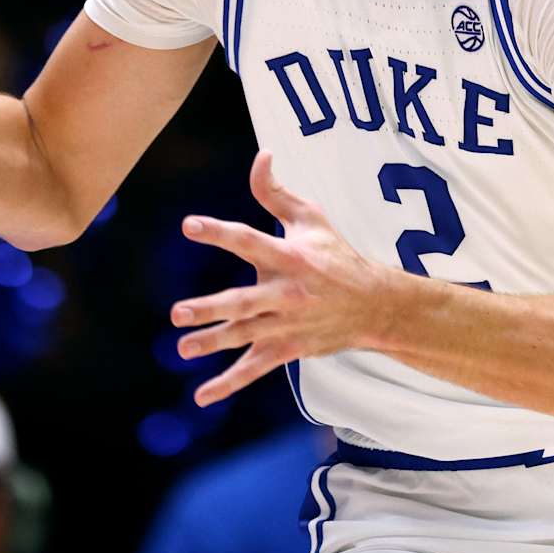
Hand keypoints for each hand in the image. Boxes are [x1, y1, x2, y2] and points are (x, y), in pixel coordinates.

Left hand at [172, 151, 389, 405]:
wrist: (375, 306)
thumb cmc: (336, 257)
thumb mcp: (311, 219)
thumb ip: (277, 193)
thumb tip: (261, 156)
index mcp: (291, 258)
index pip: (249, 241)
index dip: (219, 232)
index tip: (189, 225)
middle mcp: (287, 293)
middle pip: (244, 301)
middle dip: (211, 308)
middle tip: (178, 312)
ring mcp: (286, 325)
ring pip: (244, 336)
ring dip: (213, 343)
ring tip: (183, 347)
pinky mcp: (286, 349)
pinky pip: (253, 369)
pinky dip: (228, 384)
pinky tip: (201, 396)